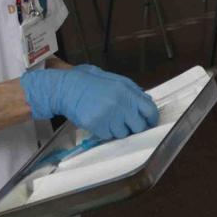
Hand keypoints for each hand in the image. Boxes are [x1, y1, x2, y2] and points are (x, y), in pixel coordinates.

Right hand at [20, 65, 158, 140]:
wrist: (65, 88)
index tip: (149, 122)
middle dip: (135, 127)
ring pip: (123, 134)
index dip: (151, 119)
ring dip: (118, 130)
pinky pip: (108, 136)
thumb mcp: (114, 80)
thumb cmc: (89, 82)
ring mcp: (109, 115)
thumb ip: (131, 91)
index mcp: (126, 90)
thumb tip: (146, 102)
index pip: (150, 110)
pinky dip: (105, 132)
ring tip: (109, 120)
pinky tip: (99, 122)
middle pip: (139, 126)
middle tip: (127, 124)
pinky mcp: (97, 125)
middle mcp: (120, 103)